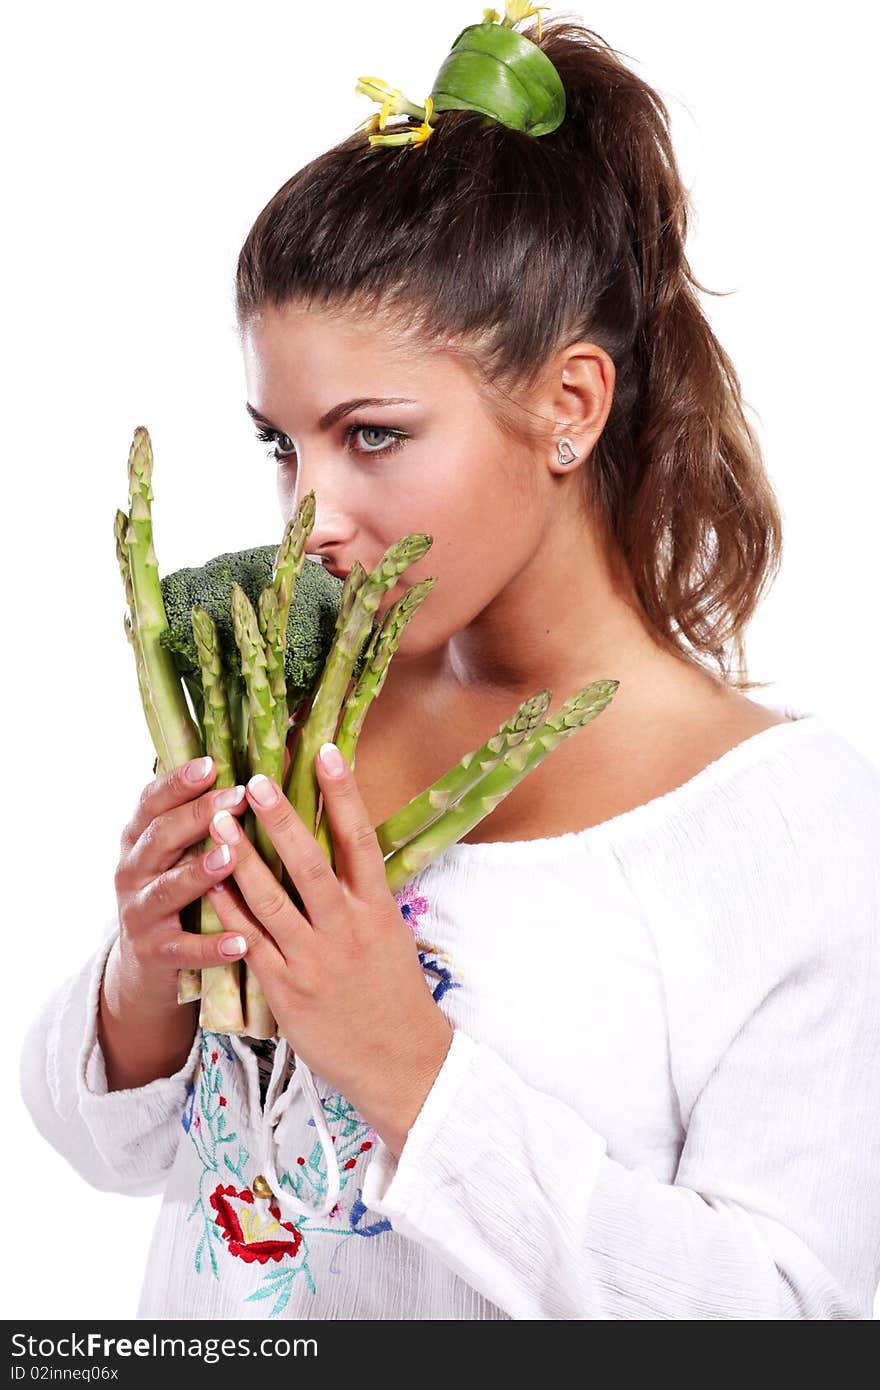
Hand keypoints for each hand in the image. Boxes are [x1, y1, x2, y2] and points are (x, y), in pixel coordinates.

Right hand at [113, 755, 250, 1009]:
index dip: (178, 781)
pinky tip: (242, 942)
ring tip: (231, 857)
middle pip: (160, 836)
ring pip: (168, 889)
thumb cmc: (182, 889)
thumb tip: (275, 758)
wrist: (147, 963)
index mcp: (140, 838)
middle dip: (197, 816)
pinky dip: (211, 947)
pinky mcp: (153, 953)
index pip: (151, 800)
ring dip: (199, 872)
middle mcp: (132, 871)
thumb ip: (212, 813)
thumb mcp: (184, 849)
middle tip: (237, 799)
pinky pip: (183, 949)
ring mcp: (140, 913)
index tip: (211, 763)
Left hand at [206, 743, 453, 1154]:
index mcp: (377, 907)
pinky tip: (211, 881)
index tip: (326, 752)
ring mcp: (314, 958)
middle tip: (255, 779)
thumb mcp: (388, 932)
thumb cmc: (392, 991)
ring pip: (271, 898)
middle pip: (310, 862)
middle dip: (281, 818)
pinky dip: (229, 909)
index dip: (343, 794)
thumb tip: (343, 841)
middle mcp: (347, 927)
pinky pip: (250, 941)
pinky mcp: (286, 987)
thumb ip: (361, 891)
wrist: (399, 1060)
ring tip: (217, 819)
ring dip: (241, 856)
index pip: (360, 839)